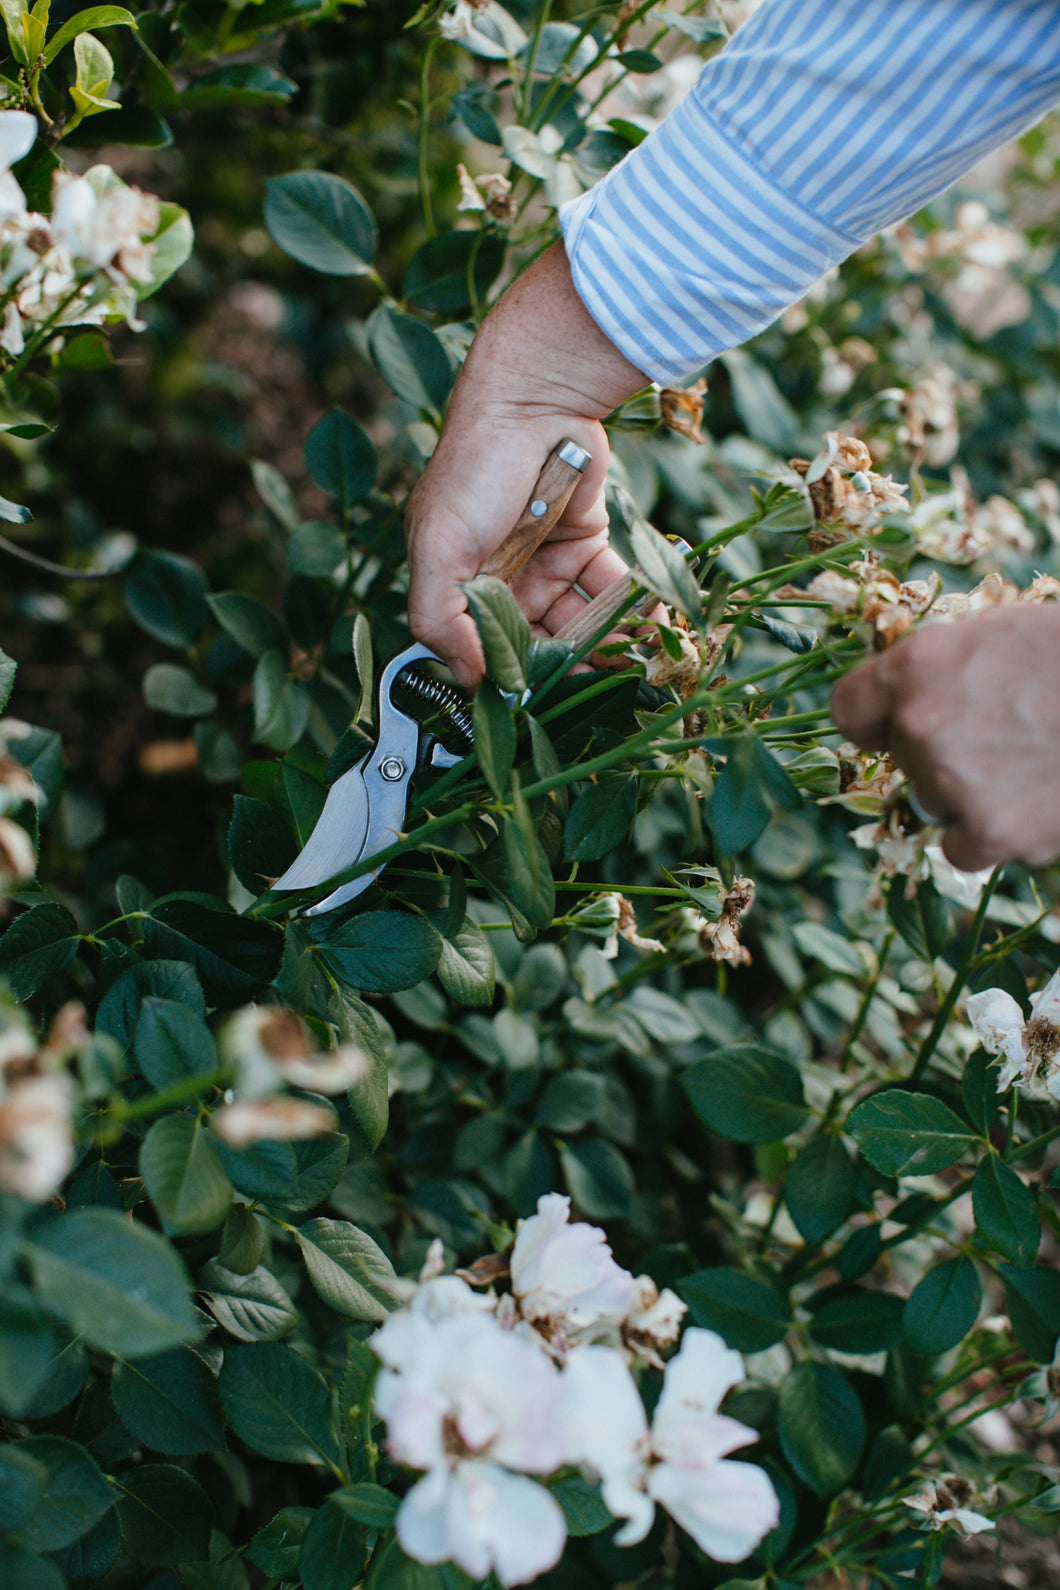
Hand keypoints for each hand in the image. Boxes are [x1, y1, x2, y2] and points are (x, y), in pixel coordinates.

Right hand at [405, 240, 648, 688]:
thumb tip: (470, 682)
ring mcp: (545, 564)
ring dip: (611, 645)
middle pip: (540, 644)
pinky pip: (611, 589)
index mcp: (458, 590)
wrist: (535, 397)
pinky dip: (633, 609)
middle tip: (613, 690)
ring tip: (644, 663)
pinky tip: (655, 625)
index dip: (517, 681)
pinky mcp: (587, 542)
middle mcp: (501, 583)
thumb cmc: (475, 470)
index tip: (551, 707)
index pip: (485, 654)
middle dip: (576, 668)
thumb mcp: (440, 548)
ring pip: (580, 622)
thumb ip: (440, 621)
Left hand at [830, 603, 1059, 871]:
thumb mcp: (997, 635)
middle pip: (902, 759)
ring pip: (935, 806)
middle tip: (1007, 731)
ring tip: (1035, 761)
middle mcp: (921, 725)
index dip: (878, 718)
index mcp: (917, 666)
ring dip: (972, 794)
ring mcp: (953, 784)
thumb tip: (901, 716)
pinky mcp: (994, 832)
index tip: (899, 722)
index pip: (849, 709)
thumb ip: (939, 672)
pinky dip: (996, 834)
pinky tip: (1039, 797)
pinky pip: (964, 849)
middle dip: (942, 751)